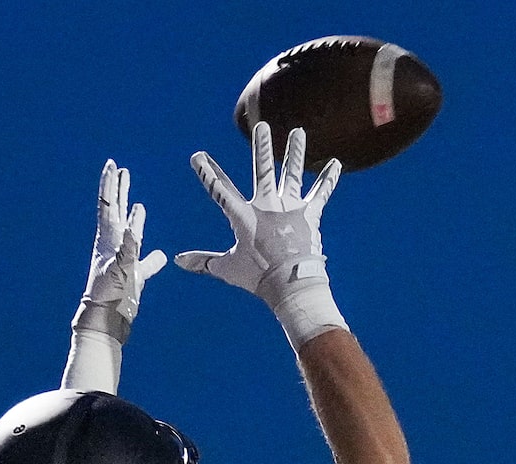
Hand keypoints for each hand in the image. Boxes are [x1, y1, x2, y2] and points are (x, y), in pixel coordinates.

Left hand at [76, 159, 152, 336]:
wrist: (107, 317)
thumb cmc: (108, 294)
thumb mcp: (120, 268)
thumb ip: (129, 249)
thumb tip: (135, 229)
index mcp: (108, 239)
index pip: (109, 205)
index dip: (111, 185)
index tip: (113, 165)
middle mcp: (114, 244)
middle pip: (116, 210)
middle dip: (119, 190)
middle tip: (122, 171)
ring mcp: (123, 258)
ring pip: (129, 230)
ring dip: (132, 214)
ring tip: (136, 202)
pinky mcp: (132, 273)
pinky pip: (144, 258)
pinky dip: (152, 253)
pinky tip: (161, 253)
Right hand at [177, 120, 344, 343]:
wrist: (291, 284)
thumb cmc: (258, 278)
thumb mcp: (227, 269)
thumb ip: (202, 261)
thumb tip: (177, 261)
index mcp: (243, 216)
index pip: (220, 190)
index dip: (208, 173)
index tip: (198, 156)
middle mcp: (267, 205)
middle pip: (262, 170)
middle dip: (261, 148)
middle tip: (261, 126)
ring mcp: (289, 208)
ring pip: (292, 174)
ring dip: (295, 153)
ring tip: (298, 132)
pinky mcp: (309, 215)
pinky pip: (321, 194)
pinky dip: (329, 179)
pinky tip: (337, 163)